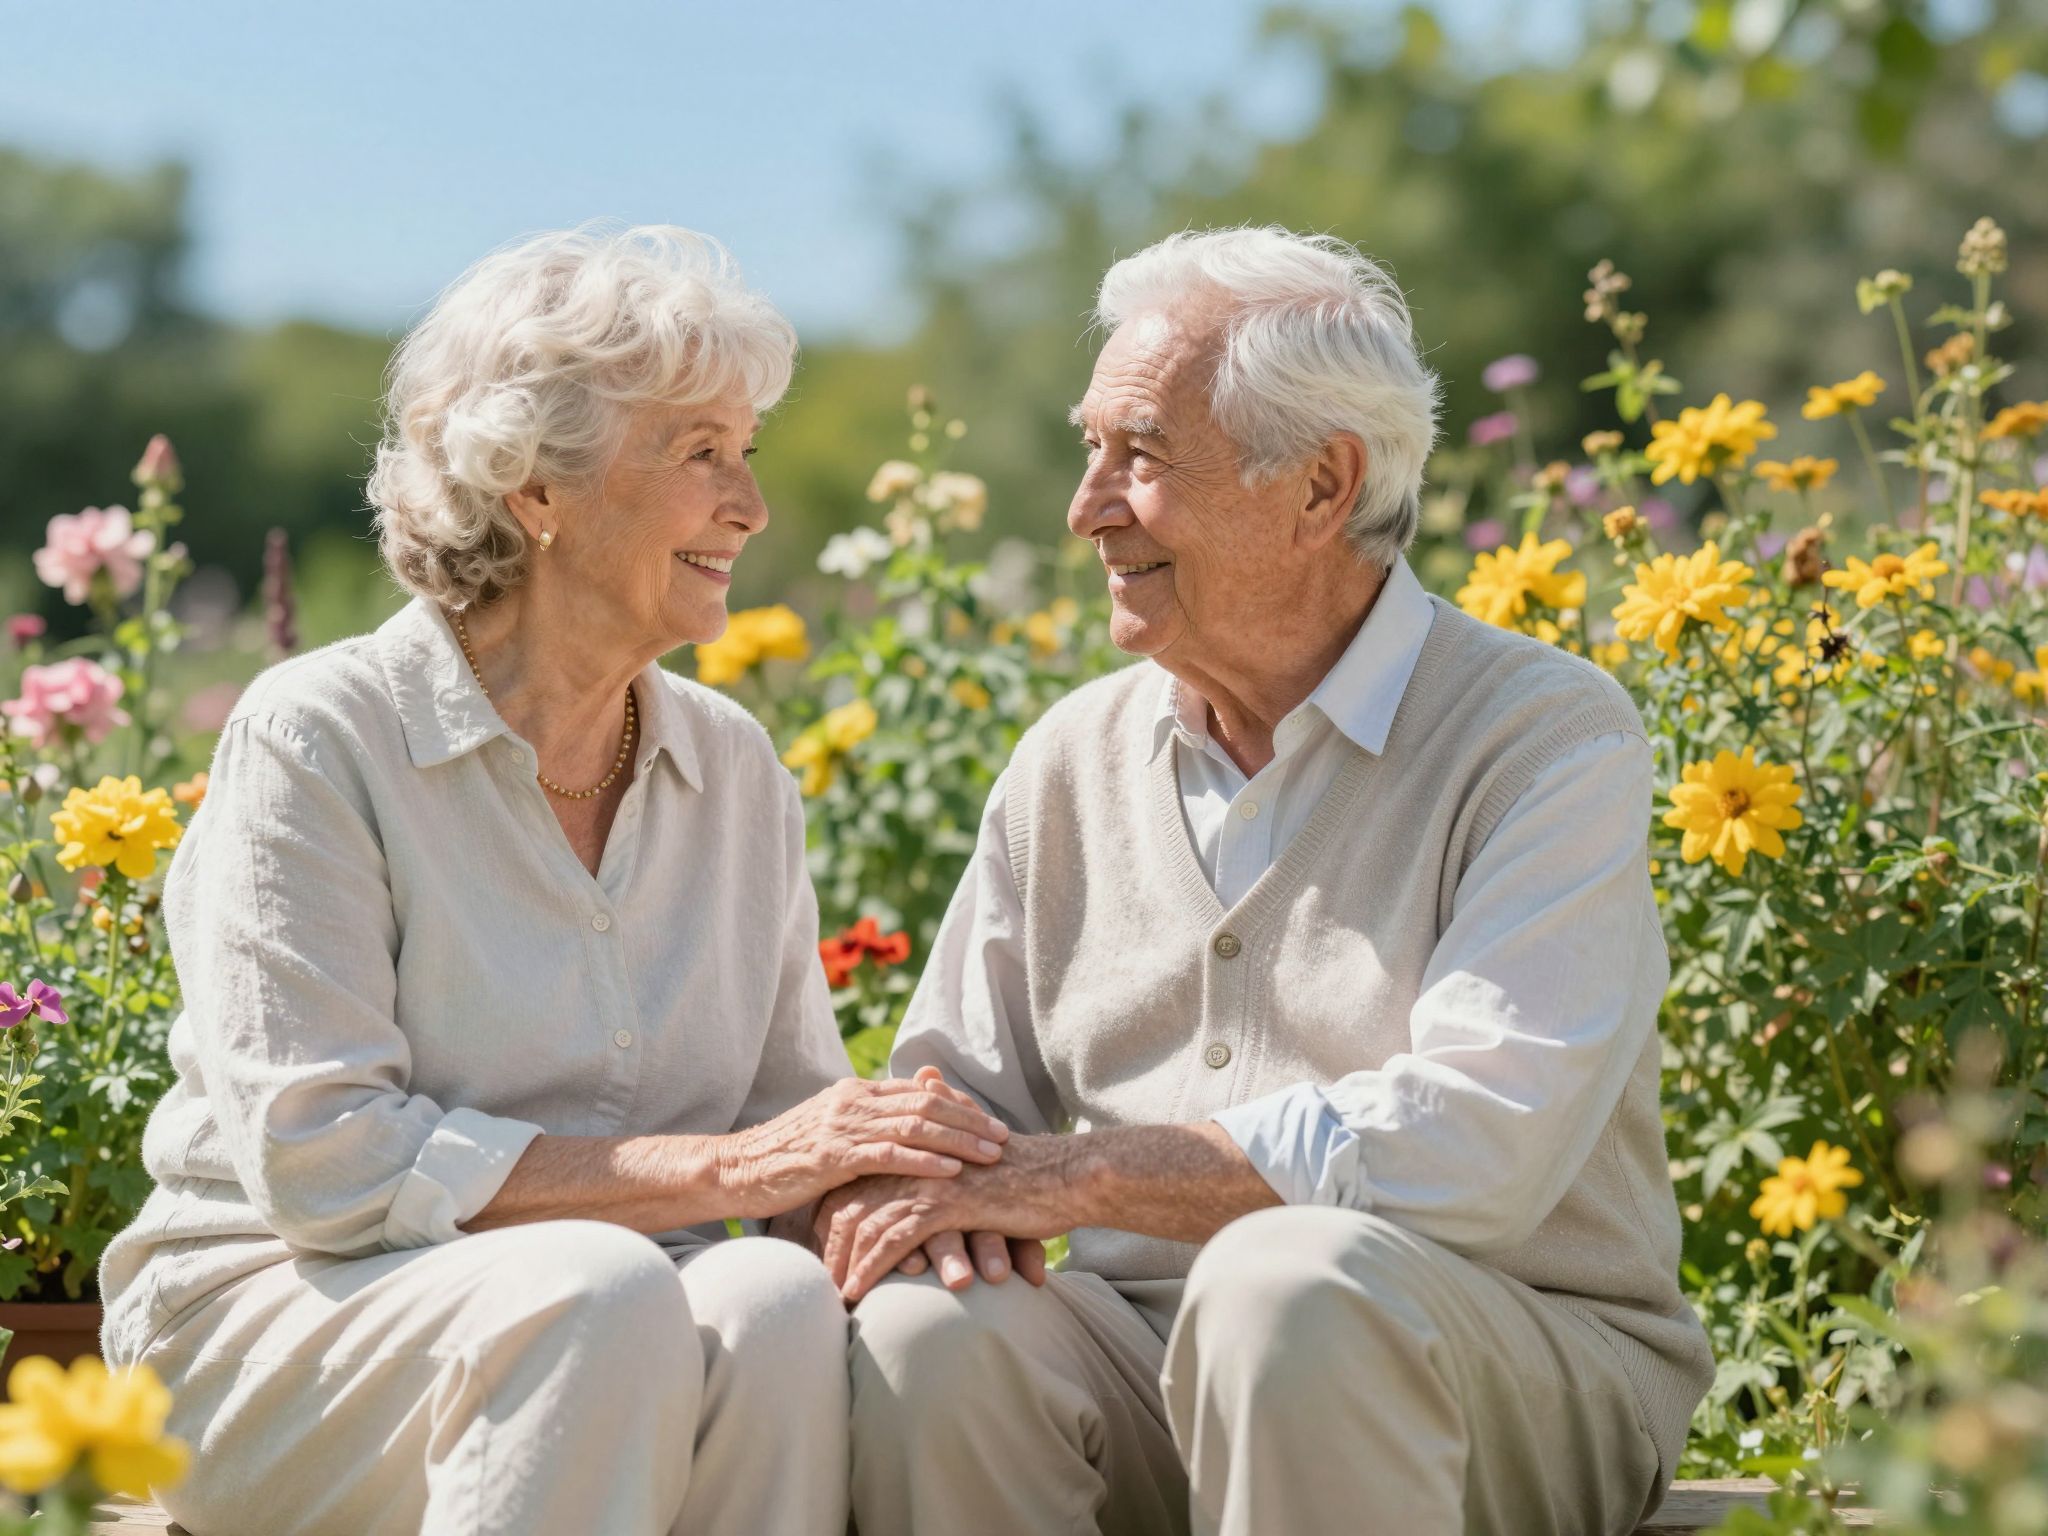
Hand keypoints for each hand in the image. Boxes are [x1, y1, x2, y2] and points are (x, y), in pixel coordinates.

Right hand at [718, 1076, 1008, 1219]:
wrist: (735, 1171)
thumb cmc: (784, 1161)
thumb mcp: (829, 1136)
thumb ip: (865, 1130)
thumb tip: (903, 1135)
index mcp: (854, 1094)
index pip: (918, 1092)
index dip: (957, 1106)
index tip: (989, 1120)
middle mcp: (852, 1101)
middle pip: (925, 1104)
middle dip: (970, 1120)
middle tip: (1005, 1136)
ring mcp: (842, 1126)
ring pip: (915, 1126)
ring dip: (959, 1140)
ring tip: (992, 1154)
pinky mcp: (832, 1155)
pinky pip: (888, 1155)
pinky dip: (924, 1161)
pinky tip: (952, 1172)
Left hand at [816, 1133, 1076, 1301]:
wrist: (1064, 1177)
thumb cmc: (1023, 1174)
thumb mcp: (974, 1157)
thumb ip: (944, 1136)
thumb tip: (927, 1098)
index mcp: (915, 1151)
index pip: (855, 1184)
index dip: (832, 1219)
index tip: (822, 1252)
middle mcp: (914, 1162)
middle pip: (849, 1205)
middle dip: (829, 1247)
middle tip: (820, 1282)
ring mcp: (928, 1181)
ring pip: (866, 1225)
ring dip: (844, 1265)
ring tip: (833, 1296)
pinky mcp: (945, 1204)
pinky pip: (894, 1240)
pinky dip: (870, 1269)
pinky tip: (857, 1293)